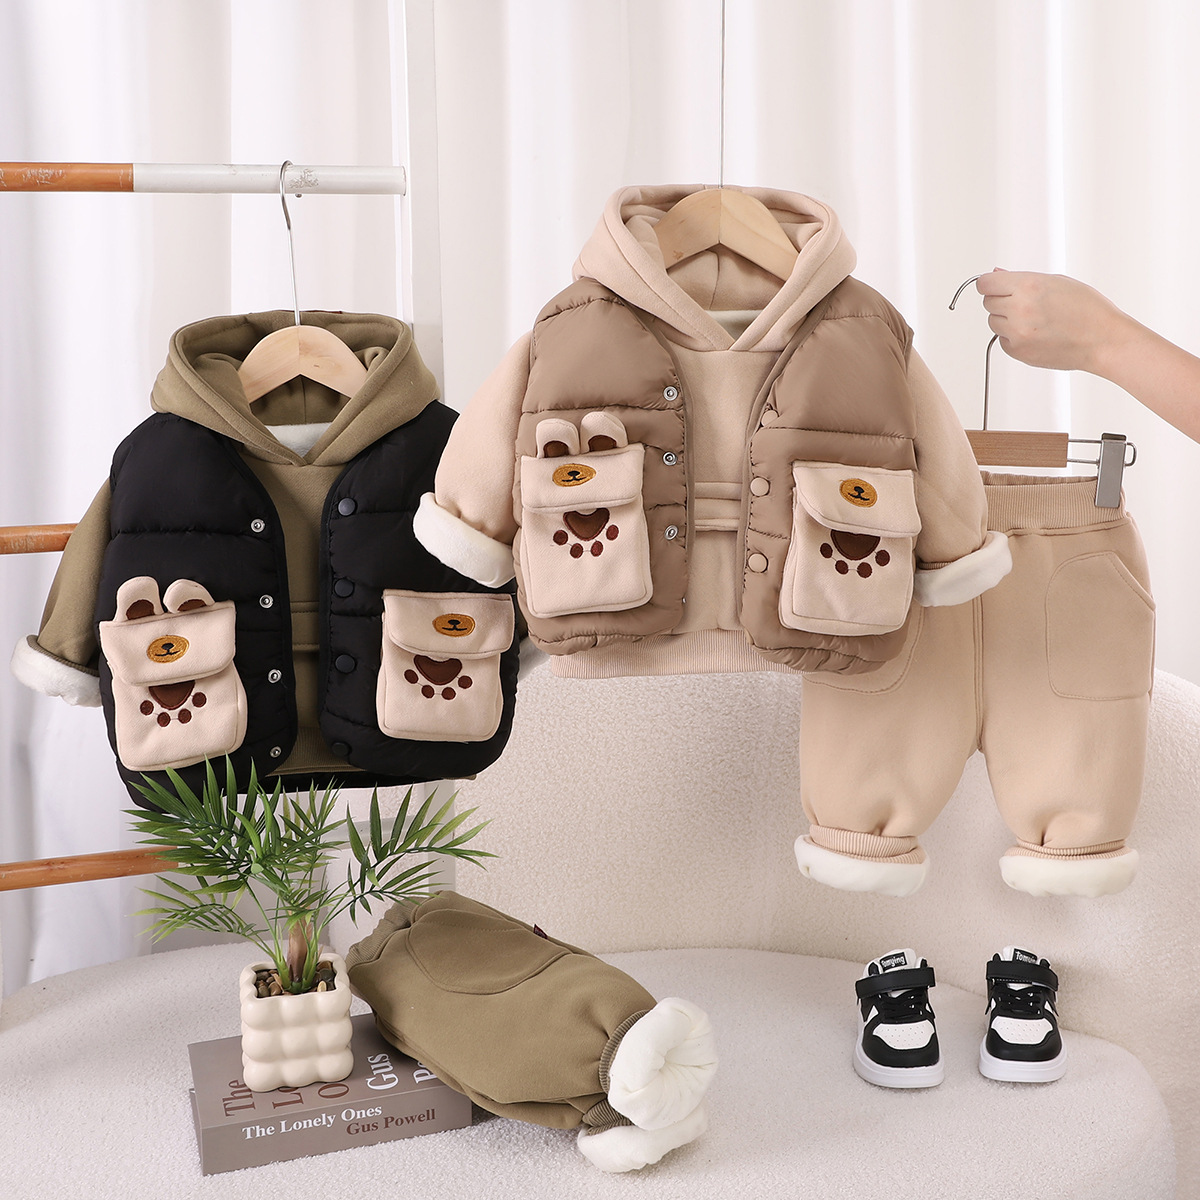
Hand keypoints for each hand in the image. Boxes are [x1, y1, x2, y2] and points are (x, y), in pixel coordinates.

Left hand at [974, 270, 1131, 374]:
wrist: (1102, 340)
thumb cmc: (1087, 309)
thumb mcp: (1057, 282)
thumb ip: (1021, 279)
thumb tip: (996, 273)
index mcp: (1028, 286)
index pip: (985, 284)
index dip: (990, 284)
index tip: (995, 286)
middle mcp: (1019, 309)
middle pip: (988, 302)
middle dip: (1001, 300)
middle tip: (1025, 303)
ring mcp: (1016, 333)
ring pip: (993, 322)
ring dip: (1006, 319)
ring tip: (1034, 319)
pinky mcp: (1017, 351)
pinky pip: (1002, 340)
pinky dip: (1013, 337)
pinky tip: (1037, 333)